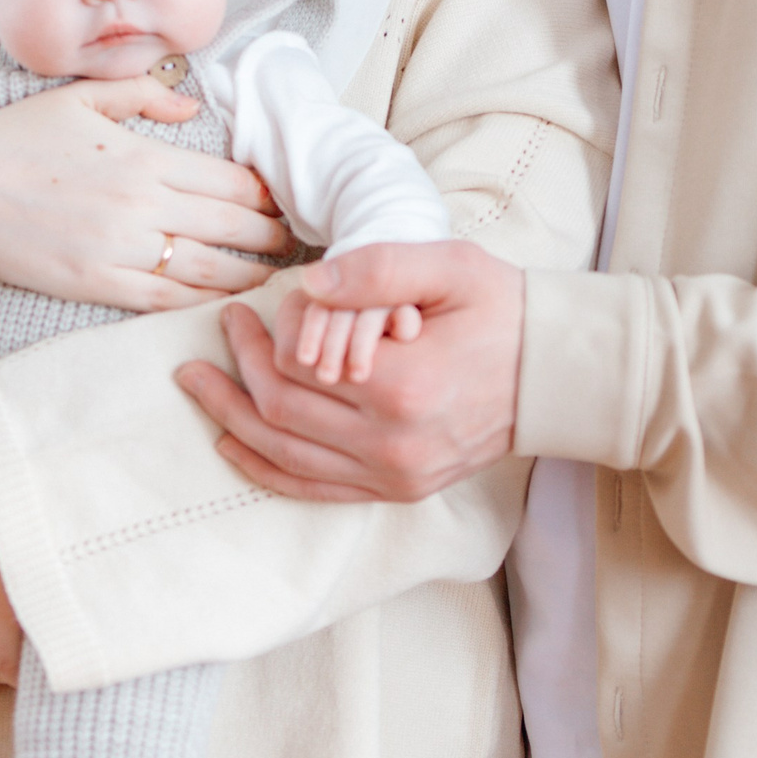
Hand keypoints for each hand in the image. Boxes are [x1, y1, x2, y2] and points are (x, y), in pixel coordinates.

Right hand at [0, 76, 290, 312]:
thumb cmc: (15, 140)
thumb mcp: (79, 99)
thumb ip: (143, 95)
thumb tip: (191, 103)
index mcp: (144, 157)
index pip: (232, 181)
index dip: (267, 195)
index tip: (284, 201)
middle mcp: (141, 205)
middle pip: (233, 227)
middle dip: (273, 238)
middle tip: (295, 244)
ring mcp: (121, 250)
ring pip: (208, 270)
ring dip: (249, 276)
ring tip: (273, 280)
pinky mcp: (98, 284)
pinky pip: (165, 300)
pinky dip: (201, 303)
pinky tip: (223, 304)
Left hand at [175, 243, 523, 501]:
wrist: (556, 375)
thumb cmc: (504, 310)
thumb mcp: (450, 267)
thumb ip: (376, 268)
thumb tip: (306, 285)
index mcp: (403, 385)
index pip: (297, 363)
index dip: (268, 332)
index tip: (260, 304)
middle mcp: (393, 442)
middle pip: (280, 409)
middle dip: (237, 367)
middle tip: (222, 329)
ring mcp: (394, 475)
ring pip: (284, 454)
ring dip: (232, 417)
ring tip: (200, 383)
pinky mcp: (397, 490)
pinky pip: (312, 488)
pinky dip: (265, 467)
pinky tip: (233, 441)